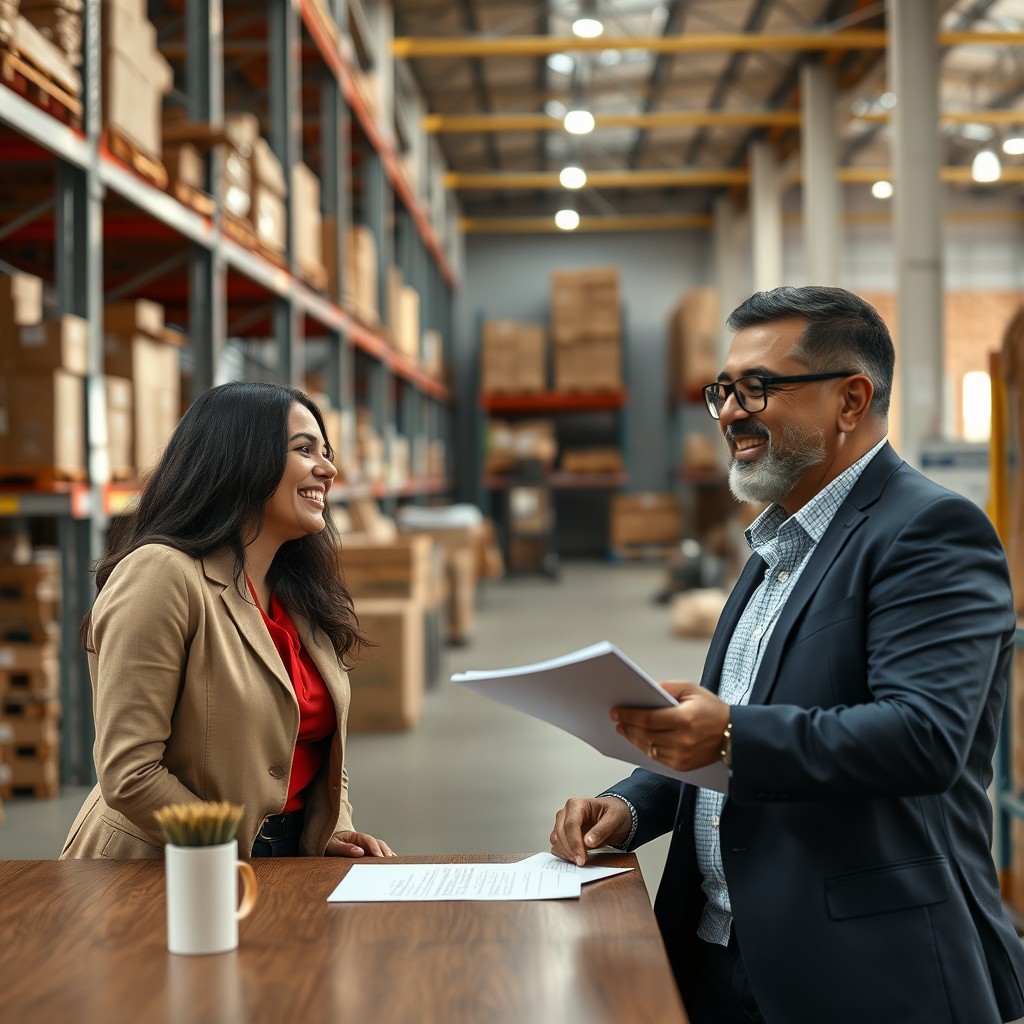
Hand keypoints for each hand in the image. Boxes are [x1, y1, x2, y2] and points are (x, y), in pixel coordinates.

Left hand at [326, 830, 396, 857]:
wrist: (329, 844)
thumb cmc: (331, 843)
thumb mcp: (334, 845)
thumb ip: (345, 848)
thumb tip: (360, 852)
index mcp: (356, 836)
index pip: (369, 840)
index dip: (375, 847)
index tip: (380, 856)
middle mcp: (364, 841)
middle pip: (378, 844)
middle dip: (385, 852)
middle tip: (389, 861)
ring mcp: (367, 847)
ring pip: (380, 849)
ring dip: (387, 855)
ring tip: (393, 864)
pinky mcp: (367, 854)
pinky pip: (377, 855)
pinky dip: (384, 859)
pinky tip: (390, 865)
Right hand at [550, 796, 631, 866]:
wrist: (614, 814)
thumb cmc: (613, 812)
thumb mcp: (614, 818)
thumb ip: (602, 829)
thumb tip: (588, 842)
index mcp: (577, 804)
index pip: (571, 824)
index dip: (575, 843)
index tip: (582, 857)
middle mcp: (566, 812)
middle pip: (561, 833)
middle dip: (570, 850)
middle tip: (582, 862)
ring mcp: (562, 823)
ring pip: (556, 839)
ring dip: (566, 852)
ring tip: (580, 860)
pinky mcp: (562, 834)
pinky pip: (557, 845)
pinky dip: (563, 853)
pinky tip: (575, 857)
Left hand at [612, 681, 729, 771]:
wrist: (735, 734)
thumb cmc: (712, 708)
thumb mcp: (691, 689)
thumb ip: (667, 688)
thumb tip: (644, 691)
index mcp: (685, 719)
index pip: (648, 718)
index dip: (629, 715)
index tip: (615, 711)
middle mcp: (683, 740)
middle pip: (645, 734)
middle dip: (628, 726)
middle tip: (616, 720)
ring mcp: (682, 756)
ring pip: (648, 748)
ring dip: (634, 738)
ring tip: (624, 729)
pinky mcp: (683, 766)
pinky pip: (657, 757)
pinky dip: (646, 747)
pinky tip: (639, 739)